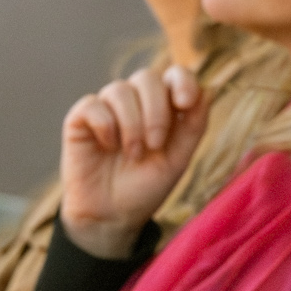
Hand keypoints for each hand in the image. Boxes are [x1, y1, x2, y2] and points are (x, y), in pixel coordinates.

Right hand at [60, 66, 206, 258]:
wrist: (112, 216)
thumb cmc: (146, 186)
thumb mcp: (178, 158)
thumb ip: (194, 125)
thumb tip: (210, 89)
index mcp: (163, 106)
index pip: (175, 74)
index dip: (182, 81)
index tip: (184, 104)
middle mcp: (135, 101)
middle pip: (148, 77)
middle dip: (156, 111)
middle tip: (155, 144)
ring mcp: (107, 107)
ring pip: (120, 90)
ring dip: (132, 125)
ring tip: (133, 155)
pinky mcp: (80, 119)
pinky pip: (93, 104)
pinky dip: (106, 126)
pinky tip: (107, 146)